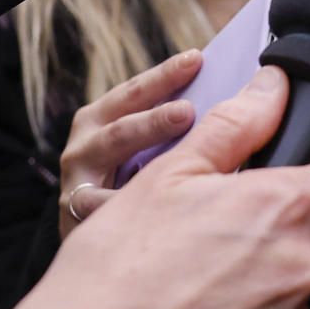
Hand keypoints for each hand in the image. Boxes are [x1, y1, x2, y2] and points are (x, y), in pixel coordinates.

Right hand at [0, 67, 309, 308]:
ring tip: (191, 290)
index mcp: (283, 209)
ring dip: (255, 287)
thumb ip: (235, 125)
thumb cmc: (118, 266)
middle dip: (270, 236)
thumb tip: (274, 85)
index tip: (297, 184)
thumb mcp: (169, 174)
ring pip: (288, 293)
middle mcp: (303, 270)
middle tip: (209, 241)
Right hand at [56, 49, 199, 238]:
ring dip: (142, 170)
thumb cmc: (126, 184)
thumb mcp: (143, 149)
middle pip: (119, 129)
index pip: (135, 92)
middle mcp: (83, 148)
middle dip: (153, 120)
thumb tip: (232, 102)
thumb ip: (172, 127)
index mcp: (100, 120)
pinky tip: (160, 216)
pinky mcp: (78, 224)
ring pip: (108, 175)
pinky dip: (131, 214)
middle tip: (187, 112)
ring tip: (175, 165)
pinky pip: (106, 218)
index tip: (196, 59)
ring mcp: (77, 187)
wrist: (92, 249)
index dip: (165, 75)